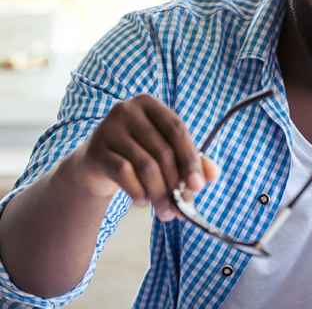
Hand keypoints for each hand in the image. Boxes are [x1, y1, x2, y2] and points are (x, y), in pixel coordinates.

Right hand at [68, 94, 217, 221]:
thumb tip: (212, 175)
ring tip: (164, 211)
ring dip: (159, 193)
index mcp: (149, 104)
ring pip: (145, 165)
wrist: (95, 164)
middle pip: (162, 150)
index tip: (199, 186)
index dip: (190, 158)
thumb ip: (191, 160)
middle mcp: (127, 110)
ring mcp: (108, 128)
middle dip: (175, 183)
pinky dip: (138, 192)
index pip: (177, 129)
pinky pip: (124, 173)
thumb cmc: (139, 154)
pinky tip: (142, 202)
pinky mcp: (95, 150)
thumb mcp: (165, 152)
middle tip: (180, 206)